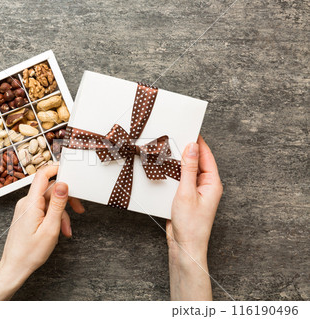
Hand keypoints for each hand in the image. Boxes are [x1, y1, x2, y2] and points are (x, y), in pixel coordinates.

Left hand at [0, 164, 83, 300]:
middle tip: (79, 210)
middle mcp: (27, 203)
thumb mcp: (50, 228)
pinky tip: (59, 231)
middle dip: (66, 200)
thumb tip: (63, 184)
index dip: (57, 169)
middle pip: (50, 190)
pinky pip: (44, 210)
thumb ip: (58, 205)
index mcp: (31, 203)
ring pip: (49, 202)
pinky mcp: (27, 215)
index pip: (43, 175)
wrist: (14, 267)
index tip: (70, 170)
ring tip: (67, 231)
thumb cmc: (30, 253)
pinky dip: (54, 218)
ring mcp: (26, 209)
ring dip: (61, 214)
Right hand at [166, 135, 222, 299]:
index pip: (206, 155)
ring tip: (166, 152)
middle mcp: (206, 186)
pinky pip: (180, 180)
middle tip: (173, 138)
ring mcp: (196, 192)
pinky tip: (164, 170)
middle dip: (186, 150)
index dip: (197, 142)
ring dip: (178, 163)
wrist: (185, 246)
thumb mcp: (187, 192)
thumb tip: (192, 147)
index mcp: (212, 183)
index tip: (188, 129)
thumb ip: (189, 168)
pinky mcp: (186, 197)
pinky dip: (173, 174)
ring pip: (187, 170)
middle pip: (197, 161)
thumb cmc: (191, 225)